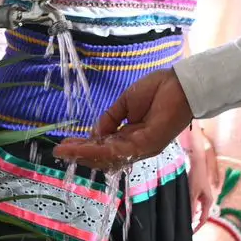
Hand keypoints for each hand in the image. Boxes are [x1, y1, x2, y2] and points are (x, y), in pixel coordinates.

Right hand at [53, 69, 194, 170]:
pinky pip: (118, 151)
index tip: (65, 145)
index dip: (85, 147)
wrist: (180, 83)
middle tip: (59, 152)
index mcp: (131, 136)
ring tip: (65, 152)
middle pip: (104, 157)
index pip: (104, 146)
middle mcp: (135, 146)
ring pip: (108, 157)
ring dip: (85, 154)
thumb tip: (95, 134)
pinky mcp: (147, 145)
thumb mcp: (125, 104)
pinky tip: (83, 148)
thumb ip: (110, 119)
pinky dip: (99, 150)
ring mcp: (142, 148)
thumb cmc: (157, 89)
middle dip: (81, 154)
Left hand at [186, 129, 221, 228]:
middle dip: (193, 222)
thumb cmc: (195, 177)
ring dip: (190, 214)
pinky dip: (189, 207)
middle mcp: (207, 199)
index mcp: (208, 201)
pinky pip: (194, 203)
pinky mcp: (199, 191)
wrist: (197, 163)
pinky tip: (181, 206)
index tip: (190, 234)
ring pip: (197, 209)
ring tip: (181, 219)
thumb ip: (191, 207)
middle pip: (201, 215)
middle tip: (185, 228)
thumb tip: (189, 221)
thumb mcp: (191, 193)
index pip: (204, 219)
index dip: (197, 227)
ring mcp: (203, 195)